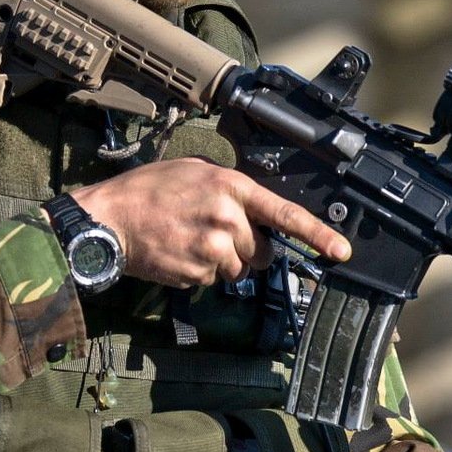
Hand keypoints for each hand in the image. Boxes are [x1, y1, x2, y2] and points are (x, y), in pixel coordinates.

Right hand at [68, 156, 349, 286]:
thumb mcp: (196, 171)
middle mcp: (228, 219)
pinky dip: (202, 271)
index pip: (286, 215)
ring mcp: (214, 249)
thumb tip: (258, 210)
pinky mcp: (198, 273)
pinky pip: (215, 279)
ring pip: (240, 268)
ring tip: (191, 240)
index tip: (341, 251)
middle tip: (213, 232)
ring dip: (223, 261)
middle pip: (263, 250)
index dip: (318, 234)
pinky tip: (180, 252)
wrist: (110, 219)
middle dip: (247, 247)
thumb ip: (232, 189)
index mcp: (232, 188)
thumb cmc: (150, 190)